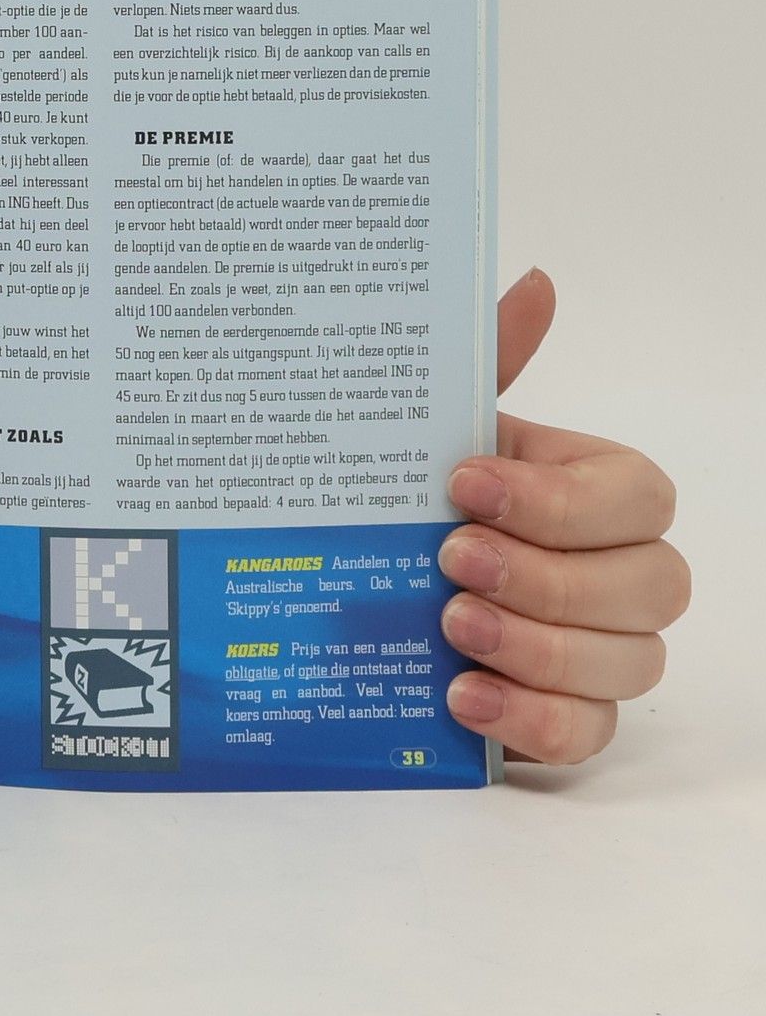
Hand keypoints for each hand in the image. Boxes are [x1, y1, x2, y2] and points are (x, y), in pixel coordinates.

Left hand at [439, 270, 688, 764]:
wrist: (363, 573)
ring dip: (538, 647)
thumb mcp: (441, 424)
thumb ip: (490, 359)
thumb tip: (534, 281)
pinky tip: (462, 696)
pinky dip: (530, 718)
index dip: (559, 499)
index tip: (461, 484)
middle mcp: (622, 572)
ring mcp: (603, 651)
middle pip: (652, 586)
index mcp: (602, 491)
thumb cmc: (422, 492)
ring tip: (450, 627)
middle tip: (452, 561)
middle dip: (550, 576)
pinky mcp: (566, 716)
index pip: (636, 498)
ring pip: (629, 663)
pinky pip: (588, 734)